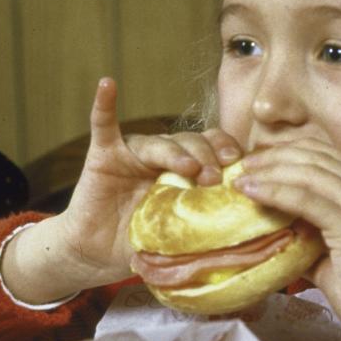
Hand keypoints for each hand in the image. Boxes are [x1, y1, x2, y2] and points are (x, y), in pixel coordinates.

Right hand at [1, 77, 242, 303]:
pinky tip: (108, 85)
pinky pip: (103, 126)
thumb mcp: (180, 234)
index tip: (240, 167)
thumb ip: (205, 227)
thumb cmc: (143, 243)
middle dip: (206, 157)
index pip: (214, 149)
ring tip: (189, 168)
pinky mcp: (103, 156)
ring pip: (159, 142)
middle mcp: (163, 155)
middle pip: (191, 142)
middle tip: (214, 178)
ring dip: (176, 152)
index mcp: (187, 170)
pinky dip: (105, 105)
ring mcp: (133, 153)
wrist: (97, 254)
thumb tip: (244, 238)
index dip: (228, 152)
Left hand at [235, 139, 340, 340]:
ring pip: (311, 173)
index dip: (295, 151)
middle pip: (319, 158)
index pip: (331, 157)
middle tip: (246, 163)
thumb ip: (309, 236)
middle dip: (278, 155)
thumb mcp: (331, 256)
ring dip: (271, 170)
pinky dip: (275, 191)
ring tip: (243, 176)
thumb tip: (275, 228)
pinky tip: (252, 192)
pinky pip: (307, 199)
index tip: (264, 159)